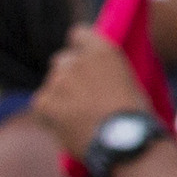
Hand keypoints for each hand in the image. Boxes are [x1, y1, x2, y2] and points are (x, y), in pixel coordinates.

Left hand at [33, 25, 151, 157]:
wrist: (125, 142)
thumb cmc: (135, 117)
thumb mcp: (129, 83)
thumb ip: (105, 71)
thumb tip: (93, 77)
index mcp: (103, 51)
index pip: (78, 34)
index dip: (80, 48)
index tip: (84, 60)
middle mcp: (77, 60)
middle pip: (62, 61)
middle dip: (68, 74)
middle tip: (82, 96)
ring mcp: (59, 80)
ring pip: (52, 85)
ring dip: (60, 97)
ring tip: (79, 118)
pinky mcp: (45, 101)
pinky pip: (41, 103)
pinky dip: (50, 114)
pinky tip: (68, 126)